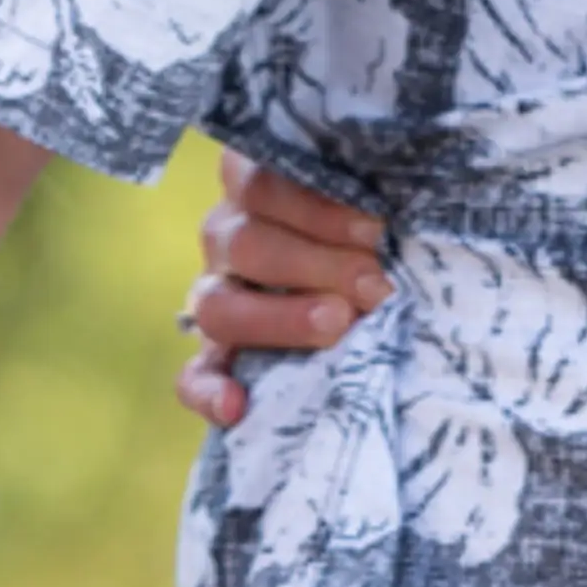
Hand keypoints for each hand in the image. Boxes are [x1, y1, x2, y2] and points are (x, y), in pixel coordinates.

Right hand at [174, 147, 394, 428]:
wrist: (383, 296)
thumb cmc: (388, 238)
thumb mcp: (380, 209)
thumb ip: (374, 205)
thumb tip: (392, 215)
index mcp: (260, 186)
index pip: (258, 180)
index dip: (313, 206)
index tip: (373, 229)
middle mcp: (229, 236)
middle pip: (244, 243)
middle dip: (315, 265)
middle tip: (373, 287)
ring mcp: (217, 297)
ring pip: (217, 306)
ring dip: (280, 318)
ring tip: (338, 325)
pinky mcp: (216, 357)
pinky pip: (194, 376)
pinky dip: (209, 392)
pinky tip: (237, 407)